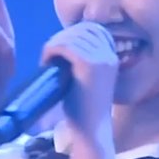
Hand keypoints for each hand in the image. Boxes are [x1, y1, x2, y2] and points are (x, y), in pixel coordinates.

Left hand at [40, 22, 117, 136]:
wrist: (90, 130)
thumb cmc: (83, 110)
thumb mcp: (84, 79)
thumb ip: (79, 62)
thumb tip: (60, 46)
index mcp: (112, 58)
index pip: (94, 29)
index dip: (74, 32)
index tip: (59, 48)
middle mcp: (110, 55)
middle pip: (82, 29)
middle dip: (62, 37)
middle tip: (49, 55)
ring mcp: (101, 59)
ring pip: (72, 36)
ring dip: (54, 44)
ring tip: (47, 60)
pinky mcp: (89, 65)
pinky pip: (65, 46)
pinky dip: (51, 50)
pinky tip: (46, 62)